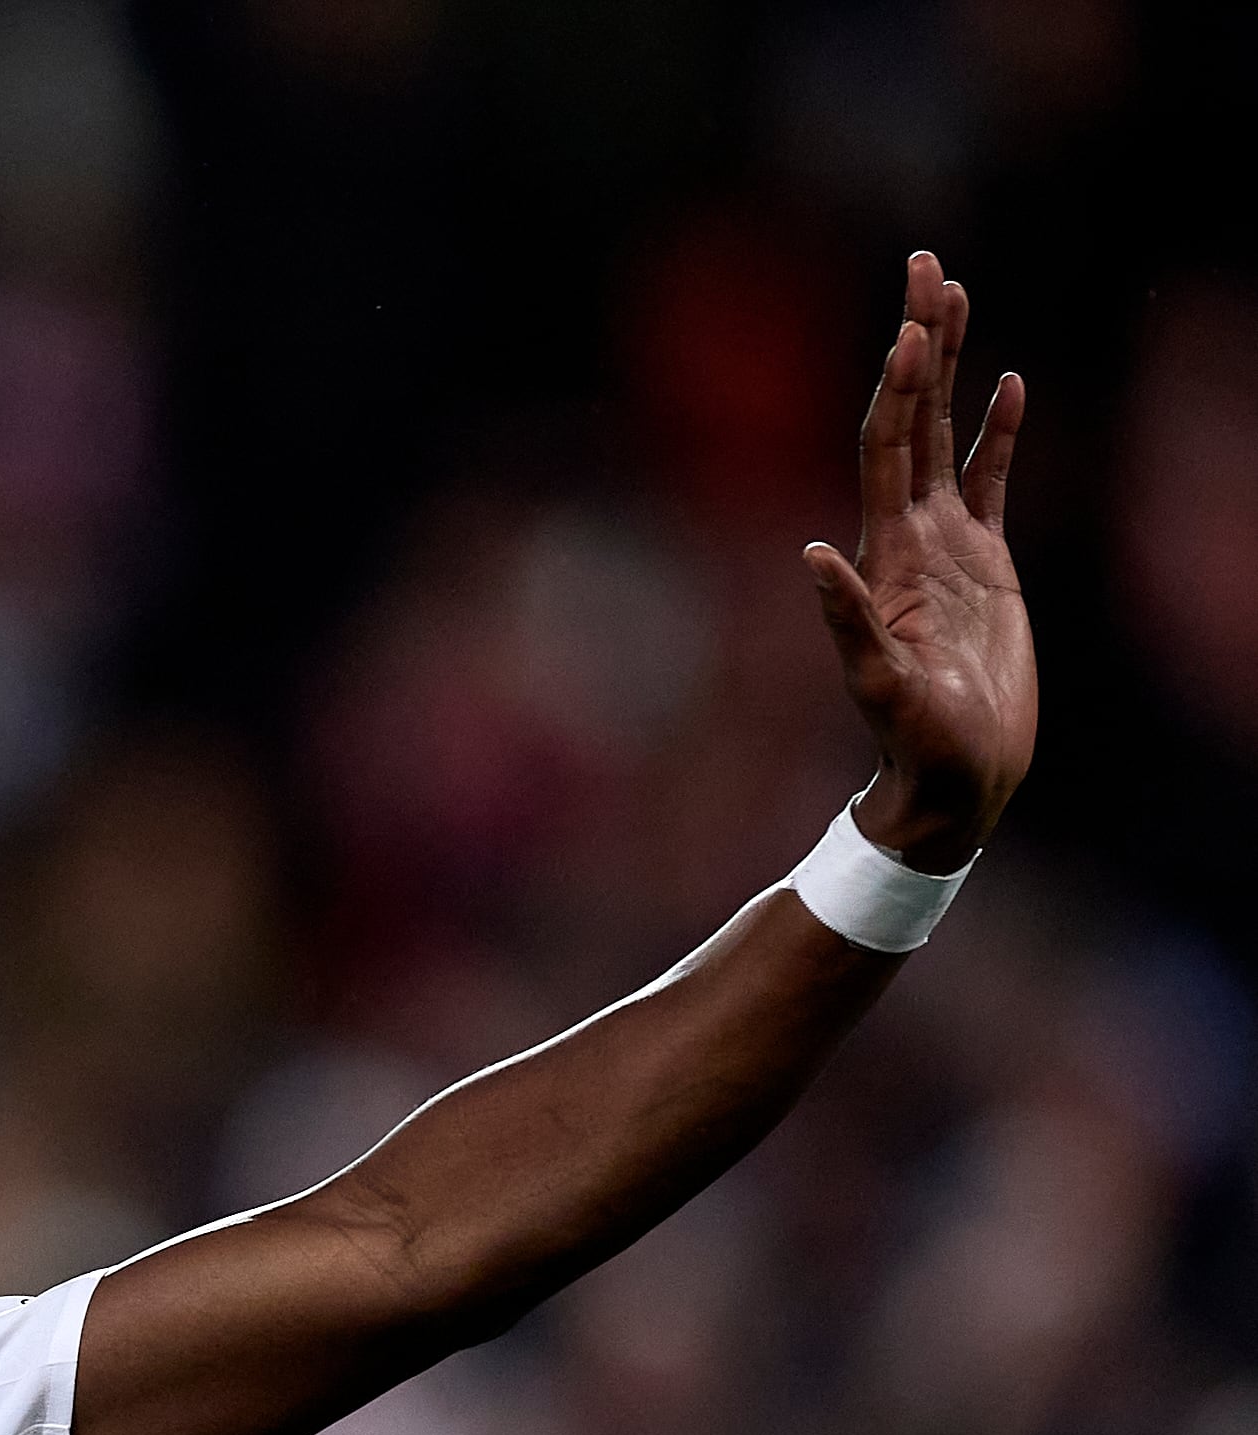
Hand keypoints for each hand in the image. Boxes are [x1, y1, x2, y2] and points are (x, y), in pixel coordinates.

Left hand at [809, 251, 1032, 868]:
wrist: (949, 780)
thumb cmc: (913, 743)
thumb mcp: (877, 683)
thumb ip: (847, 622)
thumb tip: (812, 555)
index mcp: (885, 554)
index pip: (887, 446)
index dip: (898, 385)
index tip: (910, 324)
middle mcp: (909, 536)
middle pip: (911, 417)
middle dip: (918, 342)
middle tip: (925, 265)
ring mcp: (947, 545)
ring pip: (947, 434)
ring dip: (951, 367)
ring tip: (954, 296)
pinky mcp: (987, 564)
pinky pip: (992, 480)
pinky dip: (998, 431)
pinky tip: (1010, 384)